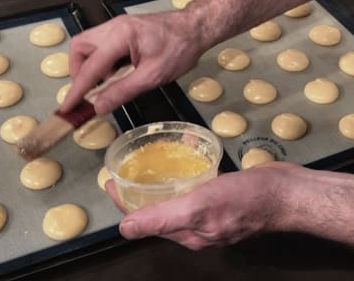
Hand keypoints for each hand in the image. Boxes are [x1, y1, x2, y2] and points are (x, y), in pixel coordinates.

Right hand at [61, 11, 208, 114]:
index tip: (67, 107)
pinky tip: (118, 73)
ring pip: (87, 45)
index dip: (77, 90)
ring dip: (90, 66)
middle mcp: (113, 27)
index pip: (90, 67)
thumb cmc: (179, 49)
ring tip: (108, 82)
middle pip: (79, 47)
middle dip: (79, 71)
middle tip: (90, 90)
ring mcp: (116, 26)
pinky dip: (101, 62)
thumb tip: (98, 106)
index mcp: (120, 36)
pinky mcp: (121, 31)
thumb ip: (123, 91)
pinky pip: (100, 46)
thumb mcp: (152, 76)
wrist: (195, 28)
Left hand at [106, 162, 301, 249]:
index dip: (123, 202)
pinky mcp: (220, 198)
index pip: (144, 219)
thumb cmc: (244, 200)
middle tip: (126, 170)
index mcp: (186, 233)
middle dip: (138, 193)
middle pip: (156, 209)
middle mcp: (194, 226)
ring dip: (158, 184)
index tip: (109, 182)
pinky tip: (180, 160)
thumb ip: (161, 219)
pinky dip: (181, 176)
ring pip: (174, 198)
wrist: (284, 193)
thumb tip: (125, 229)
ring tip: (147, 164)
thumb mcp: (197, 207)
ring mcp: (208, 213)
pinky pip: (192, 188)